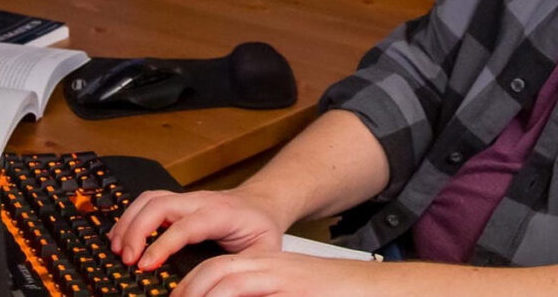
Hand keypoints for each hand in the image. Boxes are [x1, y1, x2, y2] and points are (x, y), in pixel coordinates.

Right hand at [108, 188, 285, 269]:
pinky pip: (148, 201)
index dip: (162, 244)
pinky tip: (122, 238)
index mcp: (222, 214)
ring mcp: (187, 198)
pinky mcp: (178, 201)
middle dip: (136, 230)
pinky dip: (131, 217)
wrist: (263, 203)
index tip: (144, 265)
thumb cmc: (262, 228)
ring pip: (149, 199)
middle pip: (160, 204)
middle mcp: (201, 201)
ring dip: (129, 222)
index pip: (185, 226)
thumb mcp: (263, 251)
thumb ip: (242, 268)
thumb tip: (223, 287)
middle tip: (126, 260)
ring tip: (116, 250)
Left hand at [171, 251, 379, 296]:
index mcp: (263, 265)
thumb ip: (257, 293)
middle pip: (215, 269)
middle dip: (188, 289)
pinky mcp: (292, 287)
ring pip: (227, 277)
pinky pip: (249, 290)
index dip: (189, 286)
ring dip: (203, 293)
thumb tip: (224, 296)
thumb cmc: (330, 294)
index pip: (215, 269)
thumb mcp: (284, 293)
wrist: (369, 287)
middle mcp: (268, 265)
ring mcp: (280, 276)